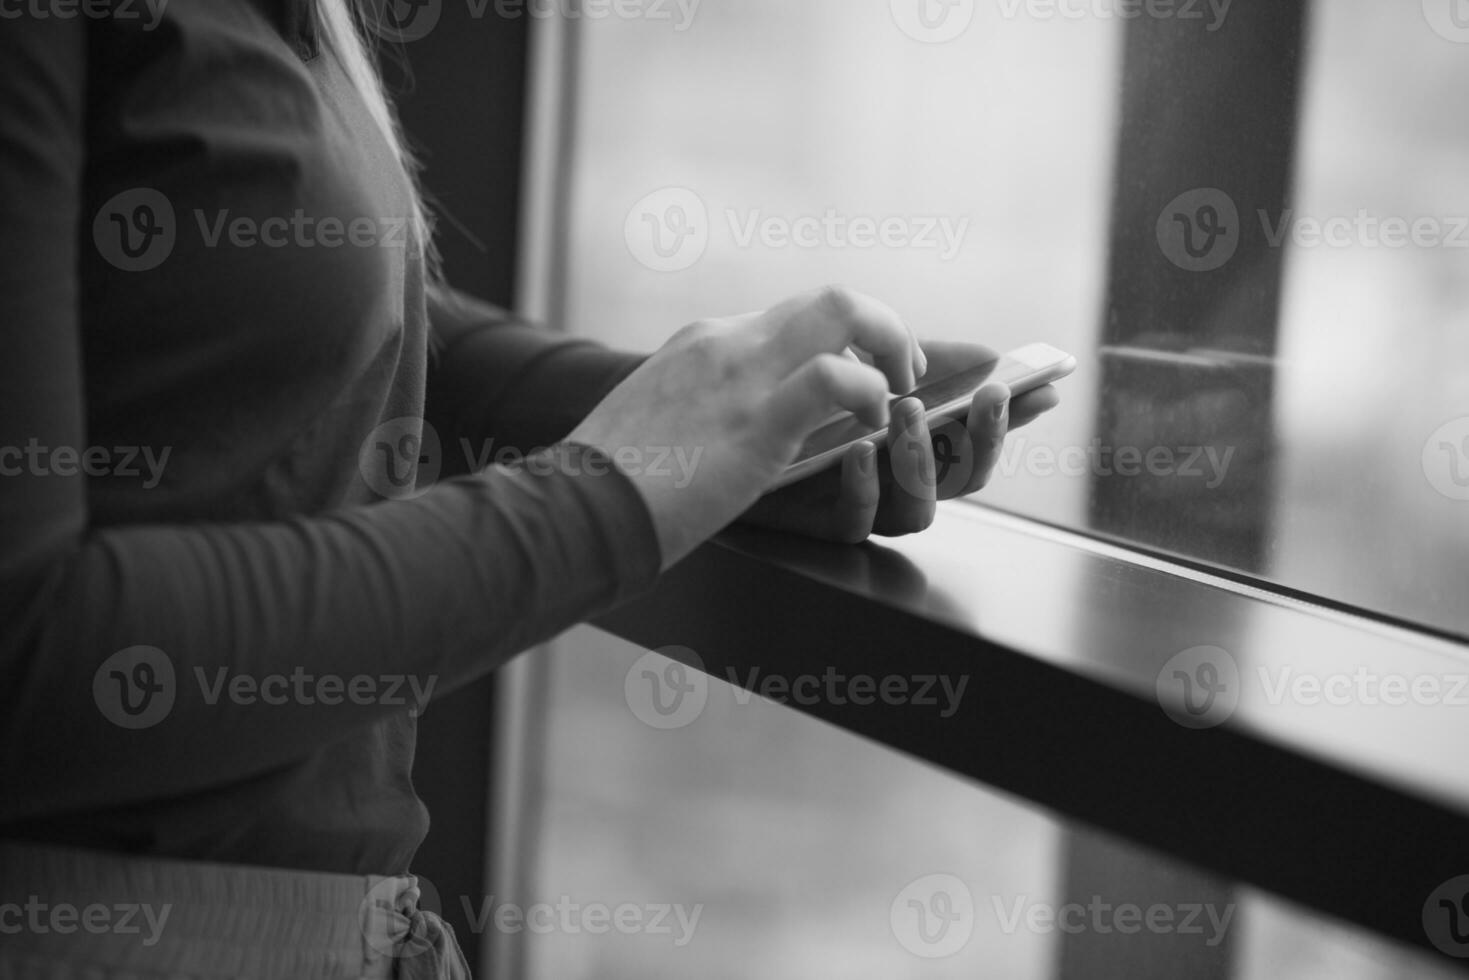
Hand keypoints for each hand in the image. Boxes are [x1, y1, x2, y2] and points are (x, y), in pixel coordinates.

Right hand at [567, 287, 924, 568]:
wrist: (571, 505)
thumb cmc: (607, 480)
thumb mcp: (655, 419)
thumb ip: (697, 407)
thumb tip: (724, 429)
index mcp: (704, 343)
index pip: (793, 316)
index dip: (846, 340)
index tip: (868, 370)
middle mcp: (727, 343)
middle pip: (831, 297)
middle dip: (885, 329)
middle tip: (902, 377)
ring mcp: (741, 376)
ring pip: (844, 310)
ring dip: (892, 348)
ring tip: (900, 398)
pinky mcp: (753, 423)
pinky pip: (834, 378)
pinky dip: (870, 395)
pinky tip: (870, 431)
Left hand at [740, 340, 1060, 542]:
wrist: (703, 430)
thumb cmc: (781, 394)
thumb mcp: (847, 360)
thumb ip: (914, 359)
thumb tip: (988, 353)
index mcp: (909, 437)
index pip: (973, 435)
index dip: (1010, 420)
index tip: (1042, 391)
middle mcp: (892, 477)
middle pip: (962, 480)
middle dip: (982, 439)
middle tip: (986, 398)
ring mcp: (859, 503)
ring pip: (918, 510)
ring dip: (922, 460)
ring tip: (907, 414)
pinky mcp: (816, 523)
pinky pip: (855, 522)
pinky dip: (865, 487)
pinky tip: (858, 453)